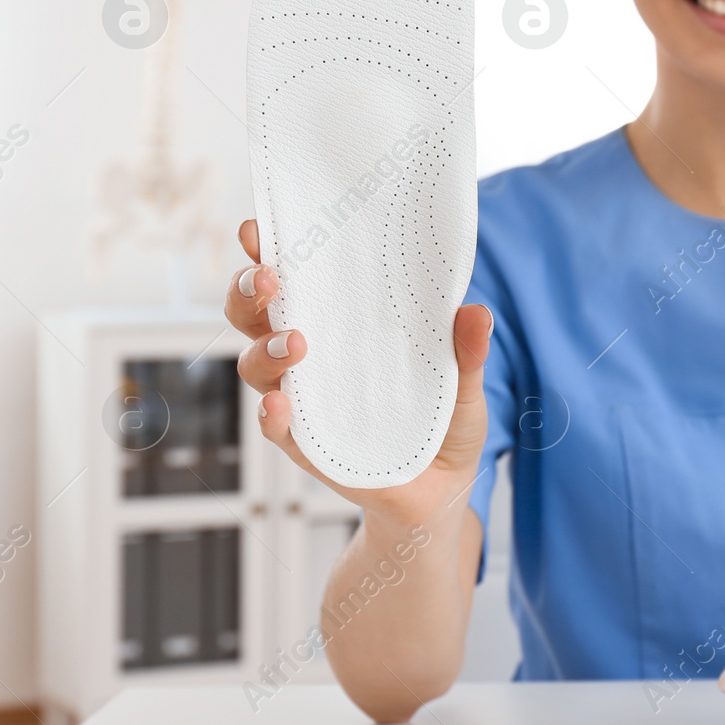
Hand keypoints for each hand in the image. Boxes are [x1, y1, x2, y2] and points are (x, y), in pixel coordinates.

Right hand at [226, 218, 492, 528]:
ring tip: (295, 342)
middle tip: (270, 277)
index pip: (296, 281)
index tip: (260, 229)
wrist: (443, 494)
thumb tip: (475, 312)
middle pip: (256, 317)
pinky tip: (281, 403)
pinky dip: (274, 416)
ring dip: (265, 350)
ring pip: (257, 368)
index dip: (269, 253)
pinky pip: (280, 430)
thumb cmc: (445, 425)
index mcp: (342, 328)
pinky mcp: (312, 449)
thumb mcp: (465, 383)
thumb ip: (468, 351)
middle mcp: (313, 361)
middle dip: (249, 291)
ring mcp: (307, 404)